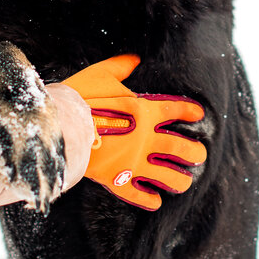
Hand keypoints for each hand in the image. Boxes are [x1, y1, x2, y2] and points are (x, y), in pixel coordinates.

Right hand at [64, 54, 206, 211]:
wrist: (59, 124)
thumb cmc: (80, 97)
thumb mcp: (101, 74)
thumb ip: (121, 66)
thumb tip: (134, 57)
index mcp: (144, 111)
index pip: (174, 109)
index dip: (189, 111)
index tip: (198, 115)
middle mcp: (145, 138)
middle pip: (180, 148)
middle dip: (194, 153)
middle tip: (200, 155)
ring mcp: (132, 161)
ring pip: (166, 176)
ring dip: (179, 180)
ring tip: (185, 182)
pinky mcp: (116, 178)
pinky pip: (137, 194)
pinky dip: (148, 200)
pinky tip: (156, 201)